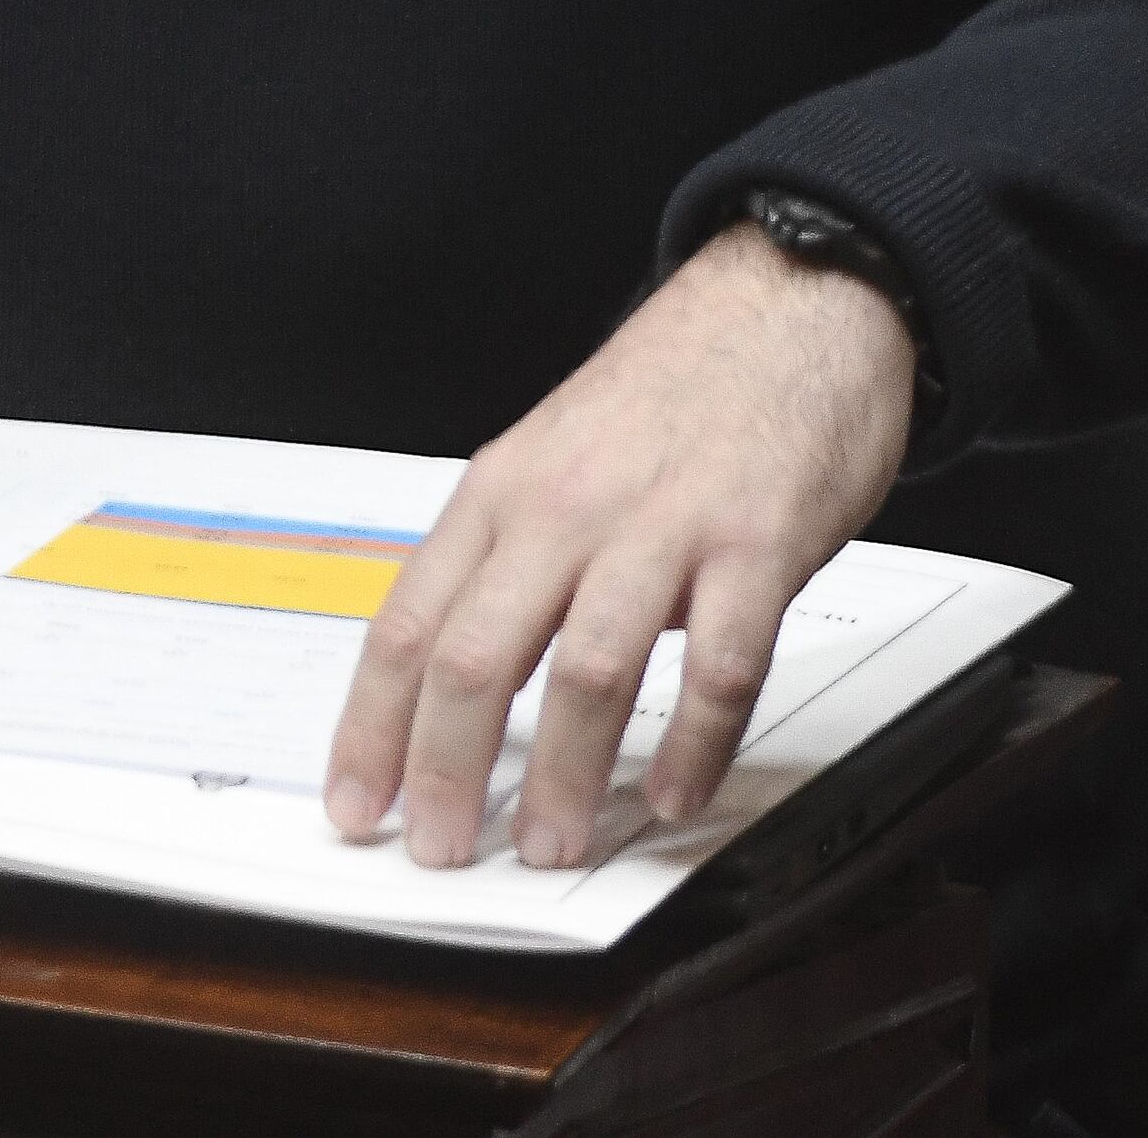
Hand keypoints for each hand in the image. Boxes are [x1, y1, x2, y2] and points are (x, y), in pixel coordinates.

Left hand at [325, 224, 921, 868]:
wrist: (791, 299)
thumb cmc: (675, 390)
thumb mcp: (555, 456)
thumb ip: (512, 556)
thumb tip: (456, 680)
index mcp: (501, 491)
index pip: (405, 624)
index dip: (370, 728)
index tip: (356, 803)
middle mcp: (565, 508)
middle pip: (475, 657)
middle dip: (447, 770)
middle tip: (444, 847)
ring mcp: (662, 524)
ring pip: (588, 672)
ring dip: (566, 777)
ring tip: (554, 842)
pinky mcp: (755, 542)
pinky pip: (720, 666)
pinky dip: (695, 745)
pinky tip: (678, 793)